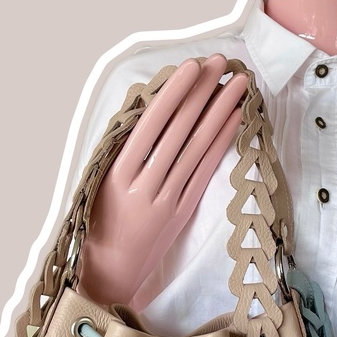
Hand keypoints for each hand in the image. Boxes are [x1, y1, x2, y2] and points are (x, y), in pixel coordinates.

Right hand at [77, 54, 247, 307]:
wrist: (110, 273)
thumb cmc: (98, 222)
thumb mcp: (99, 183)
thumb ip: (121, 149)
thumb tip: (148, 107)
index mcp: (118, 174)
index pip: (152, 124)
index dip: (175, 94)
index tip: (192, 67)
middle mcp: (145, 186)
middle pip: (180, 131)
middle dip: (202, 93)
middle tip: (222, 63)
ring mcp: (167, 200)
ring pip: (198, 148)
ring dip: (220, 112)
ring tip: (237, 85)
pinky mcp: (183, 212)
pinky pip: (205, 171)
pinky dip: (221, 143)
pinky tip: (234, 121)